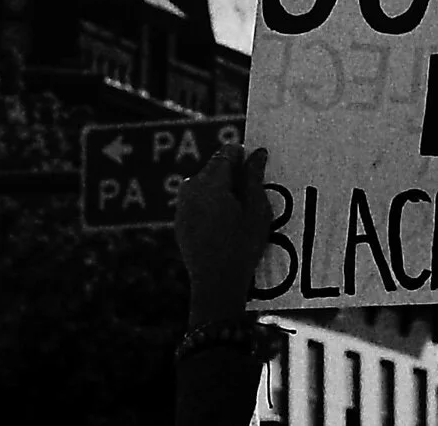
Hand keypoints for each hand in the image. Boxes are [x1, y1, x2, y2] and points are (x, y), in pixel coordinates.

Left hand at [175, 141, 272, 326]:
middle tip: (252, 196)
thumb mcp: (256, 210)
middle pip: (215, 168)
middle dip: (233, 175)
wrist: (215, 284)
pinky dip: (210, 205)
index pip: (227, 152)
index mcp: (210, 182)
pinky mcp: (180, 221)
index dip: (244, 156)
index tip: (257, 169)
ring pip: (205, 184)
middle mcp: (190, 188)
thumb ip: (254, 177)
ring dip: (221, 190)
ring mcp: (182, 205)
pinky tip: (224, 225)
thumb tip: (257, 153)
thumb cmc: (241, 246)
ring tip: (239, 213)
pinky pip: (197, 201)